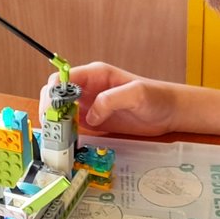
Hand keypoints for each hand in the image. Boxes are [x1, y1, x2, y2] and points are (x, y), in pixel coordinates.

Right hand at [42, 62, 180, 136]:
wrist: (169, 112)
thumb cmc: (156, 97)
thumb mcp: (136, 94)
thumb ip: (111, 100)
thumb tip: (90, 115)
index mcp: (95, 75)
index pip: (63, 79)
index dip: (53, 93)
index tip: (52, 111)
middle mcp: (88, 88)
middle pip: (56, 94)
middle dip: (49, 109)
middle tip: (52, 128)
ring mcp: (90, 105)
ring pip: (61, 111)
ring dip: (55, 123)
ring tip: (56, 138)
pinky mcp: (94, 120)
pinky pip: (73, 124)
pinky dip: (66, 133)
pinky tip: (66, 143)